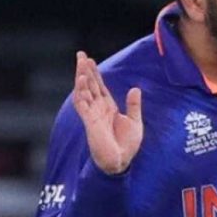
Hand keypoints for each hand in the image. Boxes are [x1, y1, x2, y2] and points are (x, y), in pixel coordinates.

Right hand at [72, 51, 142, 174]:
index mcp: (108, 107)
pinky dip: (81, 92)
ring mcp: (92, 114)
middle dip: (85, 70)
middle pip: (90, 85)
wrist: (121, 161)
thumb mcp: (135, 122)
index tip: (90, 60)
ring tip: (80, 63)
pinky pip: (82, 104)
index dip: (95, 73)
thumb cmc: (127, 145)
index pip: (99, 86)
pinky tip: (80, 81)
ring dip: (82, 77)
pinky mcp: (89, 122)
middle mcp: (98, 109)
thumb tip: (135, 88)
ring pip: (84, 92)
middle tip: (81, 54)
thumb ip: (134, 105)